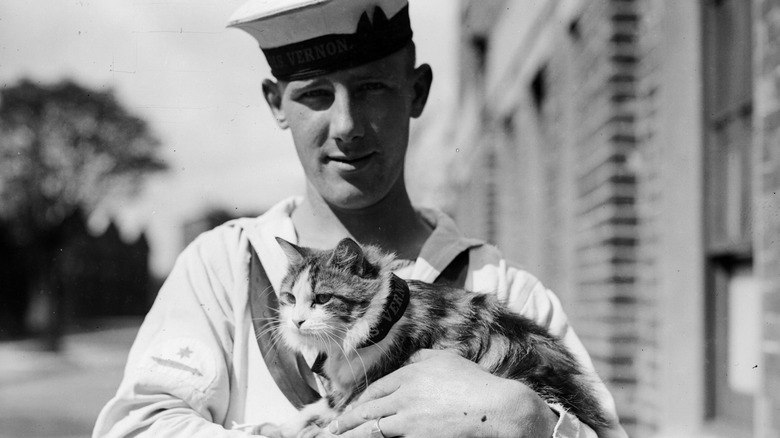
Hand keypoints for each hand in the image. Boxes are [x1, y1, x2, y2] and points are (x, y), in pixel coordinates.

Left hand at [327, 349, 556, 437]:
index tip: (349, 411)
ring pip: (371, 430)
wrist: (495, 407)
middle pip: (367, 411)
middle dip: (346, 422)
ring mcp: (409, 419)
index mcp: (409, 375)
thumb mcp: (446, 360)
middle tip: (331, 430)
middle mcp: (404, 395)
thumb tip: (411, 361)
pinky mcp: (417, 437)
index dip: (360, 403)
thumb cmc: (474, 383)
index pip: (375, 390)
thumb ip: (423, 359)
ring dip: (351, 435)